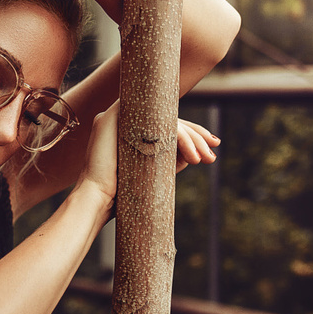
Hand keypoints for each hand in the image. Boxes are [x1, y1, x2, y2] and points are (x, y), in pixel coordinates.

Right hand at [80, 107, 217, 197]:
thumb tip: (195, 153)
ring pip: (162, 116)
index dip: (191, 133)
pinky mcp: (110, 117)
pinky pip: (151, 114)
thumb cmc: (122, 193)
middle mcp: (121, 120)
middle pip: (166, 118)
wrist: (100, 199)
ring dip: (188, 136)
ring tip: (200, 160)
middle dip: (195, 135)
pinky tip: (190, 150)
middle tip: (212, 154)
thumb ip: (169, 157)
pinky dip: (176, 132)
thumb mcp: (151, 171)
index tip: (213, 146)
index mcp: (128, 131)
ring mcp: (115, 117)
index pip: (164, 124)